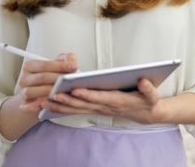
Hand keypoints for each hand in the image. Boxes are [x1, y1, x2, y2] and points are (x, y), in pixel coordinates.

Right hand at [18, 53, 77, 114]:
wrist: (42, 95)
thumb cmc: (52, 77)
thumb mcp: (58, 65)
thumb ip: (66, 59)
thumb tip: (72, 63)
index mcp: (30, 65)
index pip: (45, 65)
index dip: (60, 66)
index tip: (74, 67)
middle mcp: (25, 78)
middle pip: (41, 78)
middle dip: (57, 79)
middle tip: (71, 80)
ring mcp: (24, 93)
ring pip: (35, 91)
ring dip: (49, 92)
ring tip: (64, 92)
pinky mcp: (26, 106)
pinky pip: (29, 106)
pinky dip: (37, 106)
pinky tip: (50, 104)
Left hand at [40, 78, 163, 123]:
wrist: (146, 113)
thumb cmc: (147, 101)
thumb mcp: (152, 95)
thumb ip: (149, 88)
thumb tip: (143, 81)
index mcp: (117, 101)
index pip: (100, 97)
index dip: (87, 94)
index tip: (74, 89)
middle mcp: (105, 107)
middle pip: (83, 105)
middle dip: (67, 101)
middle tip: (51, 95)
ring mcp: (99, 109)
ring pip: (76, 109)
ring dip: (59, 107)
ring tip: (42, 102)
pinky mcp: (94, 108)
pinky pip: (76, 110)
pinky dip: (62, 109)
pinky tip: (48, 106)